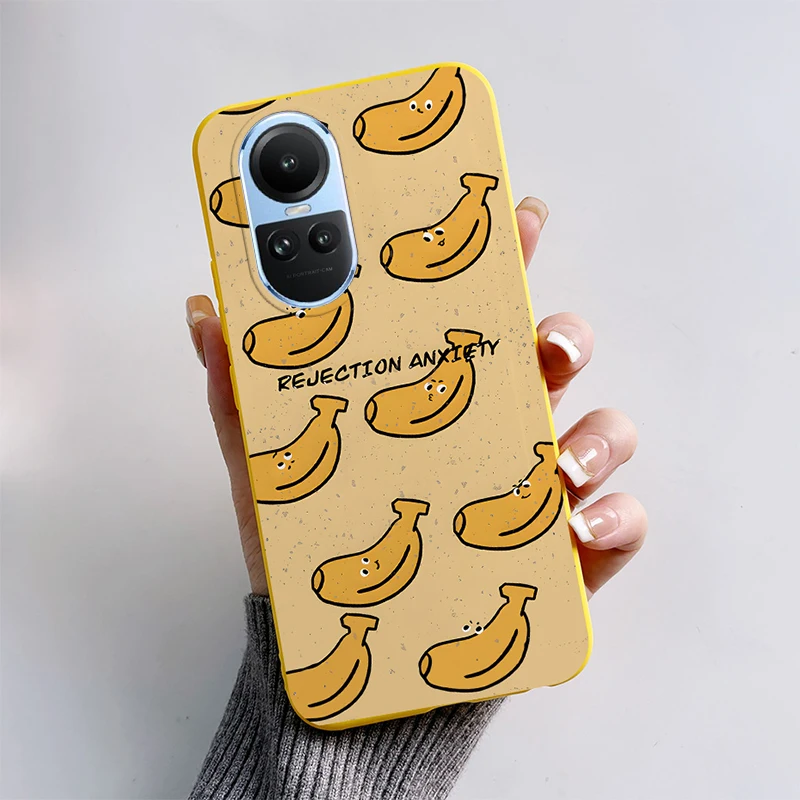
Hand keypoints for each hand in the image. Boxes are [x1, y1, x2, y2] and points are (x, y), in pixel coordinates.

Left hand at [186, 197, 645, 597]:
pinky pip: (618, 523)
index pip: (478, 314)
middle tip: (546, 347)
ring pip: (602, 432)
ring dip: (598, 434)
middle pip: (555, 359)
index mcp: (438, 397)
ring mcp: (536, 487)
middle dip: (565, 336)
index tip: (520, 217)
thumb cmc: (318, 549)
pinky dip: (614, 517)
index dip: (507, 258)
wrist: (351, 647)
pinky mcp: (565, 552)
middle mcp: (495, 429)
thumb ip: (242, 391)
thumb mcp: (270, 467)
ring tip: (557, 463)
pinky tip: (576, 528)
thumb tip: (204, 311)